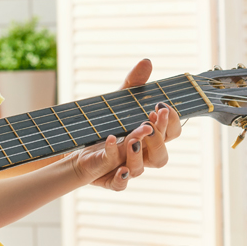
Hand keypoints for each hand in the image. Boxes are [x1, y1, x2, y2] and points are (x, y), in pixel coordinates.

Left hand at [70, 59, 182, 189]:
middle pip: (161, 156)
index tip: (162, 106)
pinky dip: (118, 174)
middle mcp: (142, 156)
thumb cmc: (105, 124)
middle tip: (148, 119)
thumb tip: (146, 61)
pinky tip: (112, 152)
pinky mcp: (109, 179)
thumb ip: (133, 85)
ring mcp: (126, 168)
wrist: (74, 145)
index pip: (171, 134)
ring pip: (141, 170)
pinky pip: (119, 184)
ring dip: (138, 154)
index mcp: (149, 138)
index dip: (170, 122)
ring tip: (132, 137)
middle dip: (158, 138)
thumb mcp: (118, 103)